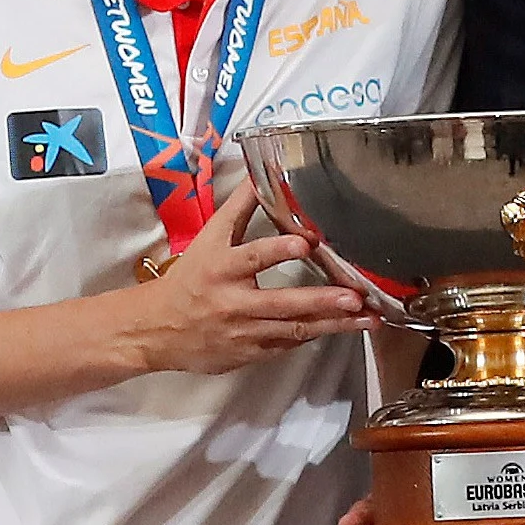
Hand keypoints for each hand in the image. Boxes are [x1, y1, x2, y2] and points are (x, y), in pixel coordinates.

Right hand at [125, 198, 369, 377]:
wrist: (157, 329)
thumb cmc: (190, 277)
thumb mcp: (209, 238)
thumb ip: (239, 207)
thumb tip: (260, 170)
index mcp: (222, 268)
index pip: (252, 257)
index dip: (278, 250)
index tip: (306, 243)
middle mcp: (233, 302)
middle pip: (282, 303)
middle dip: (322, 301)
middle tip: (354, 297)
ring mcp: (243, 332)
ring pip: (293, 330)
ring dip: (333, 324)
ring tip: (366, 318)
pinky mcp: (249, 354)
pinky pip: (287, 345)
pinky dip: (314, 335)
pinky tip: (342, 328)